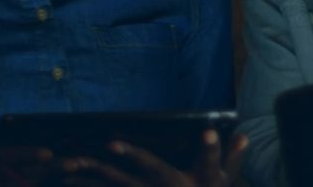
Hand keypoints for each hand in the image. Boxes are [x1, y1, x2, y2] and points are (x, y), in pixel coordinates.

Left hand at [58, 130, 248, 186]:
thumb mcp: (223, 182)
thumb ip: (231, 159)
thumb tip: (243, 134)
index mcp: (197, 181)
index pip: (209, 162)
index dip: (212, 149)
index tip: (209, 132)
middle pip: (154, 169)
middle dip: (134, 156)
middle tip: (113, 144)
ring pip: (119, 183)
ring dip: (94, 174)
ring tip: (71, 164)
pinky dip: (87, 186)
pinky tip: (69, 180)